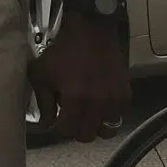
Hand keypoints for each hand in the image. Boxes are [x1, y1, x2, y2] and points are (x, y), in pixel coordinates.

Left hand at [36, 17, 128, 141]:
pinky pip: (118, 117)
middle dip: (75, 130)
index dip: (59, 127)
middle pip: (87, 135)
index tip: (56, 120)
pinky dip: (108, 116)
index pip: (67, 131)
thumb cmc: (61, 52)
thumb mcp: (42, 74)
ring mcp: (114, 99)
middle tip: (71, 119)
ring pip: (106, 130)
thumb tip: (46, 125)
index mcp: (75, 99)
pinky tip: (99, 105)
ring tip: (86, 114)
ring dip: (94, 126)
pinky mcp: (125, 94)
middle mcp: (97, 103)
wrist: (90, 31)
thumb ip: (43, 103)